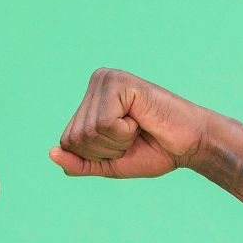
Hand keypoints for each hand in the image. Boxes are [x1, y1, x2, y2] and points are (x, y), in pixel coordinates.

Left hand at [51, 68, 213, 178]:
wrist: (192, 145)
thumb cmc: (154, 150)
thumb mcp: (108, 163)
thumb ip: (79, 162)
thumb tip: (51, 154)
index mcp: (89, 100)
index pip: (67, 142)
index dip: (96, 155)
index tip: (123, 144)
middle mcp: (94, 83)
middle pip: (74, 138)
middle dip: (105, 149)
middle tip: (133, 136)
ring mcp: (105, 79)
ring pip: (88, 132)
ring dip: (117, 142)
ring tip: (138, 127)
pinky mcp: (119, 82)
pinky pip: (104, 124)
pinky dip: (124, 132)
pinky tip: (140, 119)